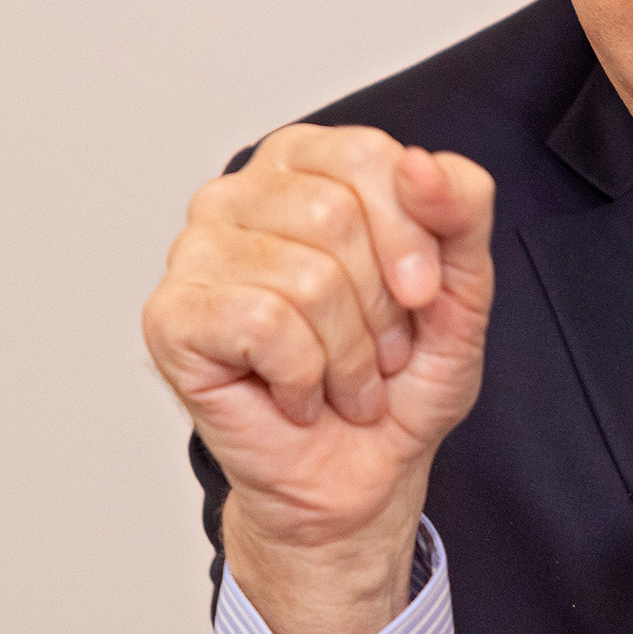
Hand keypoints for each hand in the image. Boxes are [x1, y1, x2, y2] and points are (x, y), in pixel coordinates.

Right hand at [142, 123, 496, 633]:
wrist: (360, 476)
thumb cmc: (399, 378)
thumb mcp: (460, 286)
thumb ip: (462, 208)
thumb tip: (420, 163)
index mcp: (303, 163)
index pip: (367, 157)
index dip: (413, 236)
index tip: (423, 296)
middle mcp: (237, 194)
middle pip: (335, 216)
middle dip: (380, 307)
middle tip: (377, 352)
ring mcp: (193, 253)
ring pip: (306, 279)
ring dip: (348, 355)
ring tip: (343, 380)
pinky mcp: (169, 316)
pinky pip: (264, 325)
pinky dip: (304, 378)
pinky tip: (297, 395)